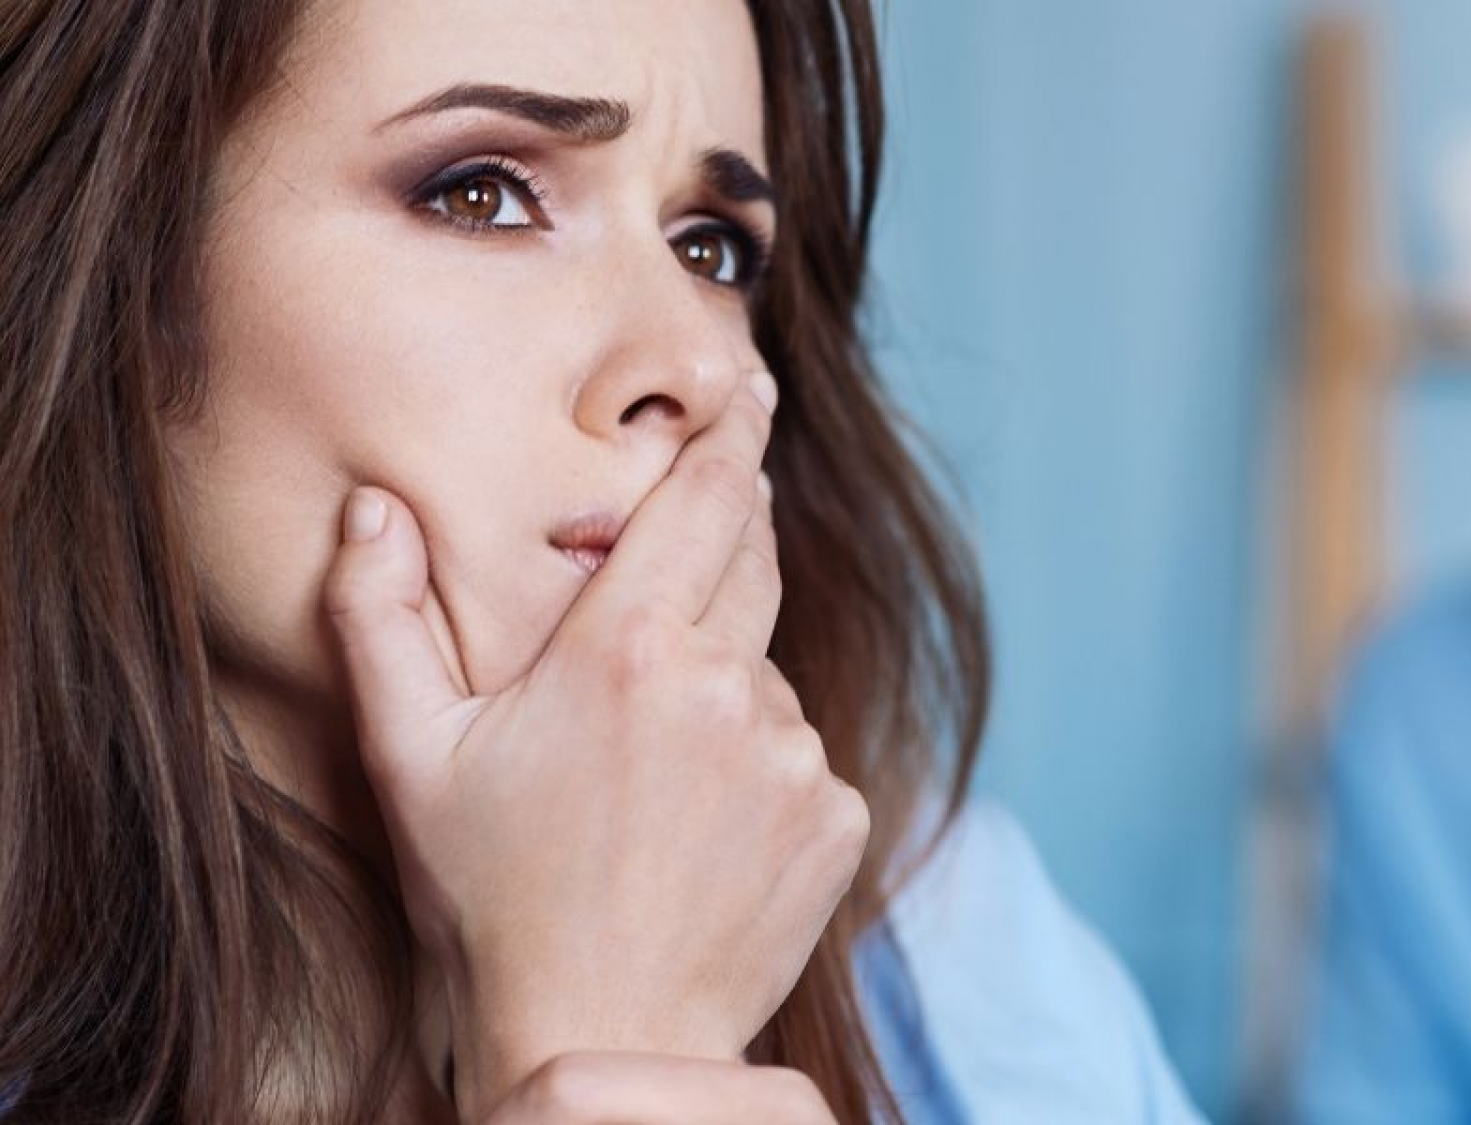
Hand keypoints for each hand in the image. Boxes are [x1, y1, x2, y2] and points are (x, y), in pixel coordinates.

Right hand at [324, 372, 869, 1121]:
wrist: (602, 1036)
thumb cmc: (491, 898)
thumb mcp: (410, 760)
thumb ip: (379, 619)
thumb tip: (373, 509)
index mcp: (623, 651)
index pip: (707, 499)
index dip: (733, 436)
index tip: (753, 392)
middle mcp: (725, 686)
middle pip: (753, 561)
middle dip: (728, 542)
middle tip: (671, 593)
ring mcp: (793, 753)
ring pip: (767, 672)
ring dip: (723, 688)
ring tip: (652, 778)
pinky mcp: (836, 815)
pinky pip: (802, 753)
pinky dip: (760, 766)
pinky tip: (701, 828)